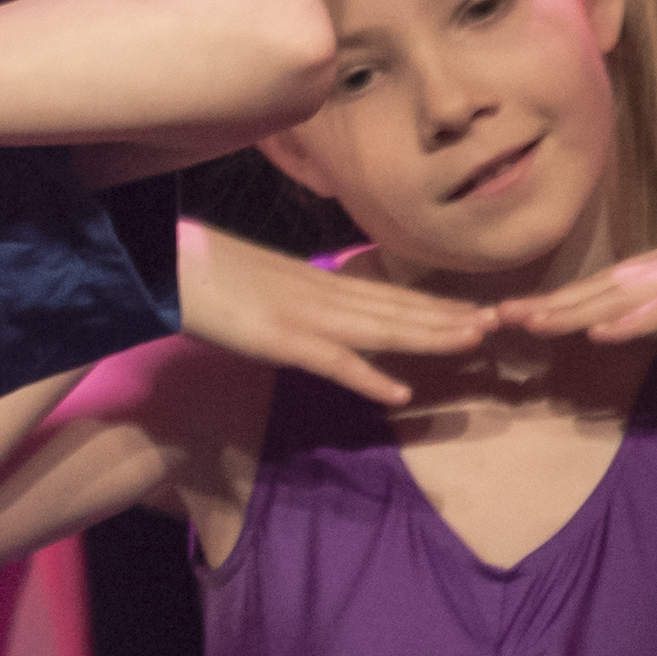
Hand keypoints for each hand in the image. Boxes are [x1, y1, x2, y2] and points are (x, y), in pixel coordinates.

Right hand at [171, 224, 497, 406]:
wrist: (159, 262)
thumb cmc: (194, 270)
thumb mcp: (252, 283)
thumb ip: (283, 297)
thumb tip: (299, 310)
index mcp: (313, 281)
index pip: (384, 294)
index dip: (430, 304)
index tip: (470, 309)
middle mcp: (319, 294)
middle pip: (394, 308)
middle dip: (446, 316)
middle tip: (497, 320)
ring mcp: (303, 316)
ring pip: (379, 327)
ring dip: (428, 335)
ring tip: (472, 340)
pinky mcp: (279, 339)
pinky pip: (332, 361)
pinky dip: (367, 376)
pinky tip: (398, 393)